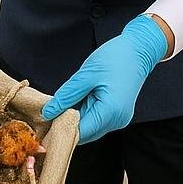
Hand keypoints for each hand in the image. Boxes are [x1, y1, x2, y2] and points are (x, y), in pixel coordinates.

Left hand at [41, 15, 167, 142]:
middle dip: (66, 124)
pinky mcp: (117, 113)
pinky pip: (96, 119)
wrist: (138, 51)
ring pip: (89, 127)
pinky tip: (75, 101)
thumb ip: (66, 96)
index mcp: (110, 112)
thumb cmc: (114, 59)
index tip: (44, 122)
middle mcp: (117, 121)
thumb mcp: (85, 76)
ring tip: (61, 103)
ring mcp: (119, 119)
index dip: (61, 129)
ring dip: (74, 118)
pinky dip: (83, 112)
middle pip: (85, 133)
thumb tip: (47, 112)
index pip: (80, 132)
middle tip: (48, 111)